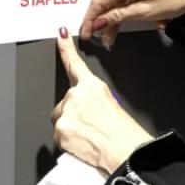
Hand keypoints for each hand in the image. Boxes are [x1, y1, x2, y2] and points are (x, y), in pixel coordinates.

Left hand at [50, 29, 151, 173]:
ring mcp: (66, 112)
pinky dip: (68, 141)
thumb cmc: (125, 132)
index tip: (60, 34)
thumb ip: (94, 102)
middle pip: (65, 103)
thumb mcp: (113, 106)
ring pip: (61, 120)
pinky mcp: (60, 129)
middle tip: (90, 127)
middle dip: (73, 114)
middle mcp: (76, 95)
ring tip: (89, 137)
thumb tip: (88, 111)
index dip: (66, 48)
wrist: (124, 149)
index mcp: (93, 86)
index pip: (75, 64)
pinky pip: (59, 136)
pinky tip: (82, 144)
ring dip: (71, 128)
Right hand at [79, 0, 184, 48]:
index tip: (86, 32)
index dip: (90, 18)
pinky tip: (130, 23)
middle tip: (101, 38)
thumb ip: (118, 16)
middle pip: (108, 0)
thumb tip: (100, 22)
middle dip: (104, 20)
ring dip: (116, 18)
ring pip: (118, 0)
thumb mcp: (144, 12)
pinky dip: (128, 10)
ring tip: (114, 36)